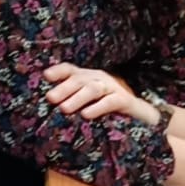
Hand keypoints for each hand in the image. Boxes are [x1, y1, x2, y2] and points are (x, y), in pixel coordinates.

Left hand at [42, 63, 159, 124]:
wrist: (138, 115)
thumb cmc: (107, 108)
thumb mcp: (87, 102)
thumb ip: (69, 101)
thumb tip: (49, 105)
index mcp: (86, 78)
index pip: (70, 70)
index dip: (58, 71)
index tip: (46, 76)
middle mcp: (98, 79)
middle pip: (79, 79)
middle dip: (64, 88)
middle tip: (50, 98)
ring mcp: (112, 88)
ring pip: (92, 89)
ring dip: (77, 98)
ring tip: (64, 109)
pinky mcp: (124, 100)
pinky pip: (110, 102)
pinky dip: (97, 108)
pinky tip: (86, 115)